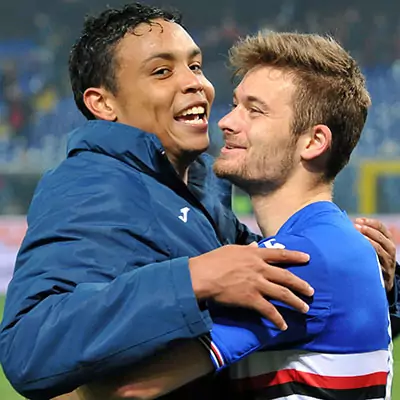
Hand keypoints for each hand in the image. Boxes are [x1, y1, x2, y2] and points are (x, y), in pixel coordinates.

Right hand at [189, 245, 313, 330]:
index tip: (307, 258)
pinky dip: (277, 319)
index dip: (295, 256)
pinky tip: (283, 326)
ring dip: (295, 302)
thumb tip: (255, 247)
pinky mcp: (251, 299)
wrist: (202, 275)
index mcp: (255, 255)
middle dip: (300, 284)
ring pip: (282, 293)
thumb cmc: (213, 260)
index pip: (280, 254)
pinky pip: (269, 310)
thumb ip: (247, 249)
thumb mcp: (231, 250)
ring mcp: (256, 284)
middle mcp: (259, 269)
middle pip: (286, 276)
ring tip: (305, 308)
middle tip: (311, 291)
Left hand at [355, 217, 396, 291]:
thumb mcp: (374, 246)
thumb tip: (347, 224)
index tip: (357, 220)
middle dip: (367, 230)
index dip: (370, 222)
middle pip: (380, 236)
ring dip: (367, 240)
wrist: (383, 280)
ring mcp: (388, 260)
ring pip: (379, 248)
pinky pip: (377, 261)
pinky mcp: (384, 270)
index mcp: (388, 240)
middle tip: (355, 226)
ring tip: (356, 236)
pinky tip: (358, 251)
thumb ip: (365, 235)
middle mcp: (390, 249)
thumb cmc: (373, 258)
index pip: (381, 227)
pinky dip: (369, 254)